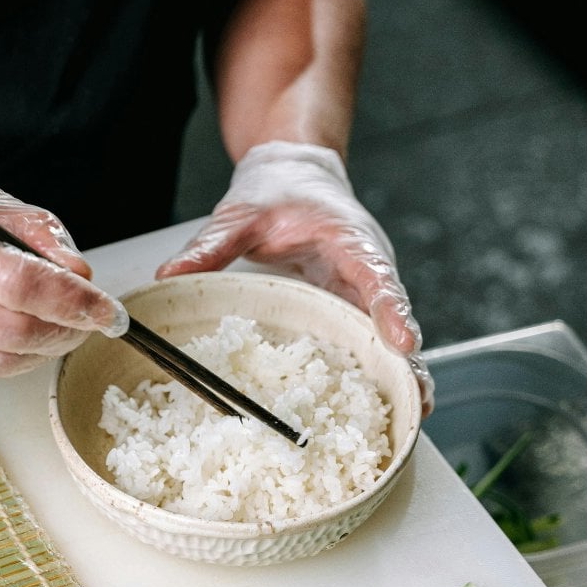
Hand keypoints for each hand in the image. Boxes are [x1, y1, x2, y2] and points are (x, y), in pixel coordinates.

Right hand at [0, 179, 128, 386]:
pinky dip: (7, 356)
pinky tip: (1, 330)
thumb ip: (32, 232)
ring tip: (50, 322)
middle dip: (67, 330)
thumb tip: (81, 275)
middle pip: (18, 333)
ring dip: (42, 346)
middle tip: (89, 318)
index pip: (22, 283)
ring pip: (3, 362)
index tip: (106, 307)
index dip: (75, 301)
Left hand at [156, 141, 433, 413]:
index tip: (402, 340)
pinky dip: (381, 371)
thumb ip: (211, 245)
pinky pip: (371, 340)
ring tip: (413, 413)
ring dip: (402, 372)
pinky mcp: (352, 307)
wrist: (296, 174)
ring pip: (391, 335)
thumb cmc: (277, 191)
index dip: (391, 310)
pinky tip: (386, 407)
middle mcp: (367, 269)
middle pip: (395, 317)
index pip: (376, 275)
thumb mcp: (239, 214)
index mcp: (350, 239)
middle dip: (408, 359)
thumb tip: (169, 276)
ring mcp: (363, 291)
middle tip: (416, 398)